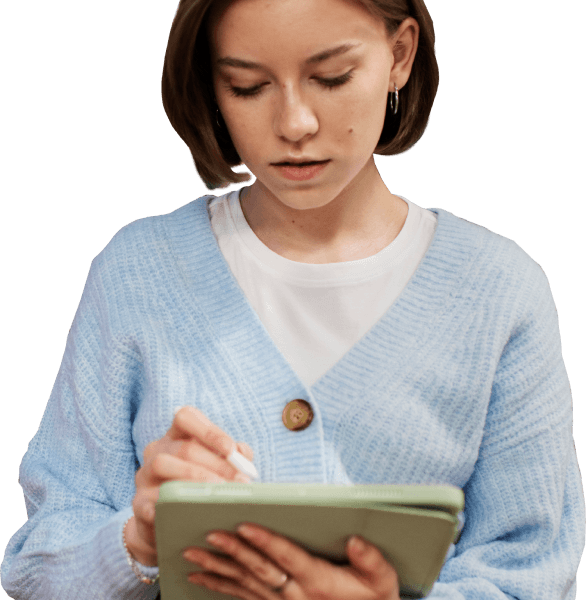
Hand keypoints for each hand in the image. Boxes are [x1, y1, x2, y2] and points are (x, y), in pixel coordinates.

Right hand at [127, 406, 253, 565]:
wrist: (167, 522)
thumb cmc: (198, 488)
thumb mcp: (216, 467)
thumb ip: (232, 457)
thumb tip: (243, 453)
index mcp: (176, 436)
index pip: (185, 417)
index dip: (209, 431)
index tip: (231, 450)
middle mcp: (157, 450)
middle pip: (183, 447)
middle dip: (216, 464)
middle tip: (239, 482)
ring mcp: (144, 476)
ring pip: (162, 464)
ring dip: (195, 479)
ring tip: (219, 495)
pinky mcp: (137, 504)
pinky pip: (147, 500)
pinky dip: (166, 504)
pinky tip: (186, 512)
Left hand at [183, 523, 400, 599]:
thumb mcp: (383, 583)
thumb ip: (372, 560)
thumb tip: (356, 538)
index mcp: (318, 581)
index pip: (287, 557)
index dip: (266, 541)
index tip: (245, 525)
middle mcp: (295, 594)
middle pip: (258, 569)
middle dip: (232, 551)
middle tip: (209, 535)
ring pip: (243, 584)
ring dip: (217, 568)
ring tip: (192, 555)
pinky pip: (242, 597)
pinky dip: (219, 586)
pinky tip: (200, 577)